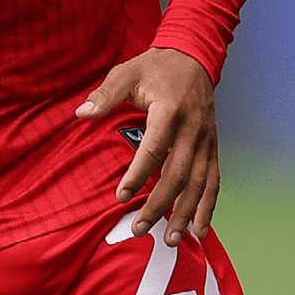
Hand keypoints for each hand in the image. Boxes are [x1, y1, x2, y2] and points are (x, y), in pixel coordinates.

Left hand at [75, 46, 219, 247]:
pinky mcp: (213, 146)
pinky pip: (214, 180)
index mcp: (169, 111)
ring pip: (199, 183)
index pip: (153, 149)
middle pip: (178, 174)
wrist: (193, 56)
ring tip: (170, 238)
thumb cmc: (155, 67)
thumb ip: (105, 94)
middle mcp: (193, 128)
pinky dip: (208, 206)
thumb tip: (81, 113)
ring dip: (185, 214)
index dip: (137, 175)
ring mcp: (206, 139)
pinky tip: (199, 229)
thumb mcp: (126, 72)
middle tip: (139, 229)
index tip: (120, 196)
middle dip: (159, 205)